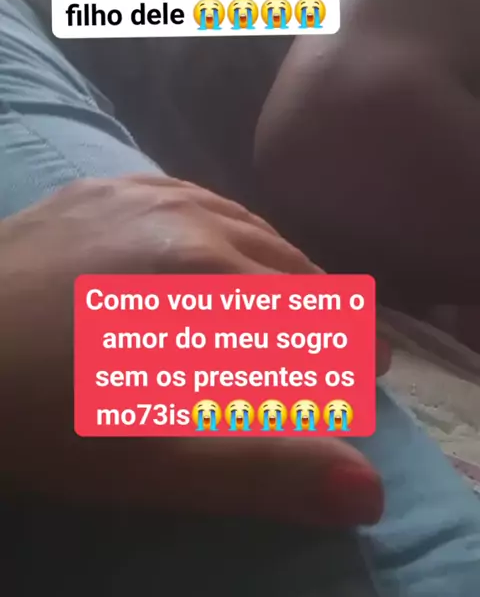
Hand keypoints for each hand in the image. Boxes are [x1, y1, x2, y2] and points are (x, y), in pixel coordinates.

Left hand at [0, 176, 387, 526]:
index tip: (374, 361)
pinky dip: (230, 225)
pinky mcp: (105, 184)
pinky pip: (193, 196)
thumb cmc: (37, 415)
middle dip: (323, 302)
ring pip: (244, 222)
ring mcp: (142, 192)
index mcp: (207, 281)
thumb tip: (365, 487)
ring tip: (299, 291)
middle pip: (283, 260)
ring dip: (281, 259)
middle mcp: (186, 218)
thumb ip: (260, 469)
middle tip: (349, 335)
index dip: (349, 339)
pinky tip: (228, 240)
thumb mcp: (147, 459)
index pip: (307, 311)